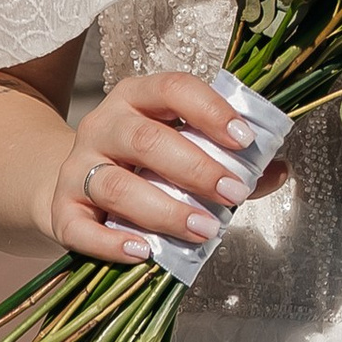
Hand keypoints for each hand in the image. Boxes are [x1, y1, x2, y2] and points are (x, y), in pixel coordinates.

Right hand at [44, 71, 260, 262]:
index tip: (244, 139)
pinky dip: (112, 243)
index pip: (173, 89)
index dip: (209, 111)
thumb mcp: (182, 148)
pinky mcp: (61, 210)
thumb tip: (280, 168)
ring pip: (115, 185)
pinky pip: (80, 228)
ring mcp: (77, 167)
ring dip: (164, 210)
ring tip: (204, 229)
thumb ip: (229, 159)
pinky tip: (145, 252)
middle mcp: (103, 126)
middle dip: (195, 168)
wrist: (72, 184)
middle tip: (233, 192)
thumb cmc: (143, 166)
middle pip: (145, 140)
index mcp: (137, 98)